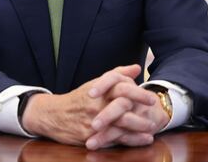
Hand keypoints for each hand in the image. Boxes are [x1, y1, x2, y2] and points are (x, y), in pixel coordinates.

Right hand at [20, 65, 157, 146]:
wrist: (53, 114)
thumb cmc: (78, 98)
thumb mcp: (96, 83)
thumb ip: (117, 74)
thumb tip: (136, 68)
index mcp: (99, 89)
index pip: (121, 88)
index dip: (138, 93)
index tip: (151, 99)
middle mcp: (96, 104)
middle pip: (122, 107)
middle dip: (140, 114)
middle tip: (154, 118)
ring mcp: (93, 120)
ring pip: (119, 125)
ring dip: (137, 129)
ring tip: (151, 131)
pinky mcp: (90, 135)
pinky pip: (113, 139)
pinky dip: (129, 140)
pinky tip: (141, 140)